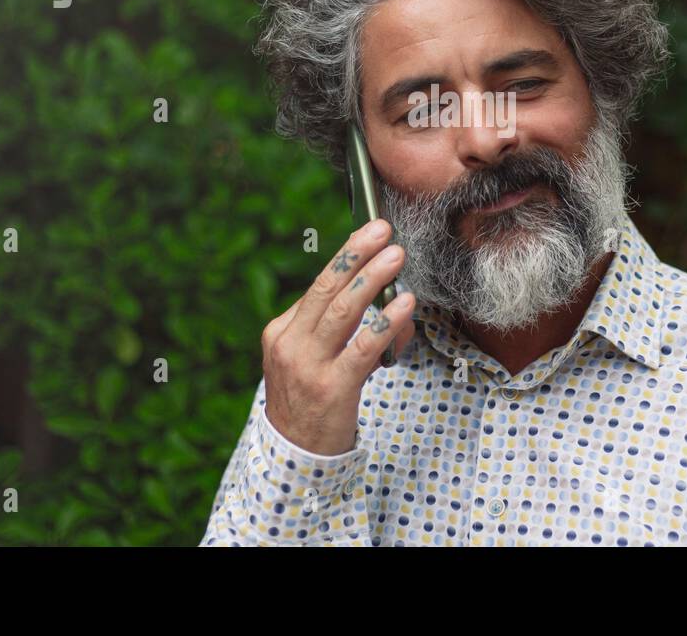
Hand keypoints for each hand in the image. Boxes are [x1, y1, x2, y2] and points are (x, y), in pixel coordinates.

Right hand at [260, 218, 414, 455]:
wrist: (295, 457)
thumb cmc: (313, 401)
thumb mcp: (318, 360)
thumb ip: (349, 331)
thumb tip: (395, 303)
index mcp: (281, 331)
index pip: (318, 286)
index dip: (347, 257)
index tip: (370, 232)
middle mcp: (289, 344)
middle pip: (325, 289)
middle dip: (356, 254)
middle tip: (383, 229)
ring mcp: (307, 366)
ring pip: (341, 311)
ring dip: (372, 279)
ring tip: (397, 256)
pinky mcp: (331, 388)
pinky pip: (362, 347)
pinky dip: (385, 322)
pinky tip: (404, 304)